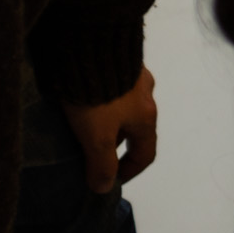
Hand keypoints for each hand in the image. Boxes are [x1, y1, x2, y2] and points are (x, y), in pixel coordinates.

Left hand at [61, 66, 158, 192]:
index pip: (146, 152)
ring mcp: (134, 74)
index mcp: (146, 116)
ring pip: (127, 105)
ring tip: (86, 120)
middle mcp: (147, 94)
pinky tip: (87, 94)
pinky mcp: (120, 58)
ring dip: (112, 118)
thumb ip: (101, 164)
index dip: (130, 170)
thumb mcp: (97, 136)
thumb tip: (103, 187)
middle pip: (137, 128)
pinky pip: (116, 84)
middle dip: (118, 143)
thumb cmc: (96, 97)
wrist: (90, 45)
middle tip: (93, 148)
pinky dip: (106, 97)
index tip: (112, 179)